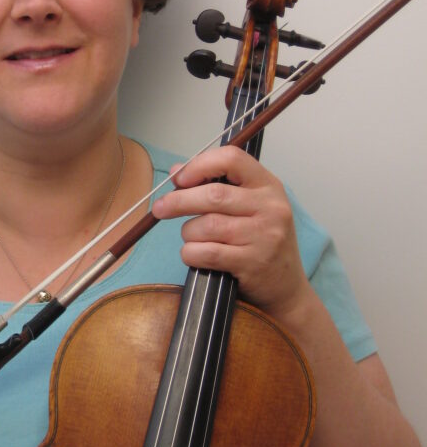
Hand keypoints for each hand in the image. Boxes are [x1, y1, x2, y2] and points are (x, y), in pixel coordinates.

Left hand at [151, 146, 312, 319]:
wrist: (286, 287)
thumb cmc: (261, 241)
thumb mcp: (249, 206)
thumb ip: (215, 185)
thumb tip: (175, 171)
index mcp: (268, 185)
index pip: (232, 159)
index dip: (200, 165)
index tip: (179, 178)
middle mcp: (270, 207)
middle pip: (213, 195)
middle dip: (178, 201)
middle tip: (160, 208)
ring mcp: (264, 236)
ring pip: (206, 225)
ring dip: (188, 233)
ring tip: (192, 238)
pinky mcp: (253, 263)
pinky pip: (207, 252)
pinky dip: (191, 253)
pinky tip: (194, 254)